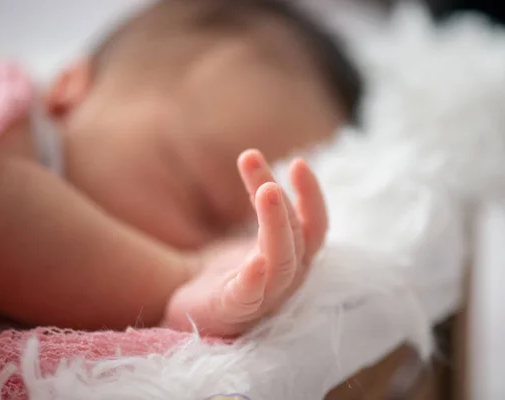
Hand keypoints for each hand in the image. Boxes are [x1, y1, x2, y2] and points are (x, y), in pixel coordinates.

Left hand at [165, 149, 326, 335]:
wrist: (191, 305)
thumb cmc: (228, 268)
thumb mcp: (250, 233)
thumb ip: (262, 205)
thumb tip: (256, 157)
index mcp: (293, 257)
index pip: (313, 225)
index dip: (311, 195)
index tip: (298, 162)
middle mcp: (286, 277)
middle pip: (296, 236)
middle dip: (281, 199)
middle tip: (253, 160)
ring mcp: (263, 296)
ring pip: (281, 262)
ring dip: (276, 224)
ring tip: (266, 188)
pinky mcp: (233, 311)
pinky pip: (250, 297)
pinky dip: (255, 280)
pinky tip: (254, 262)